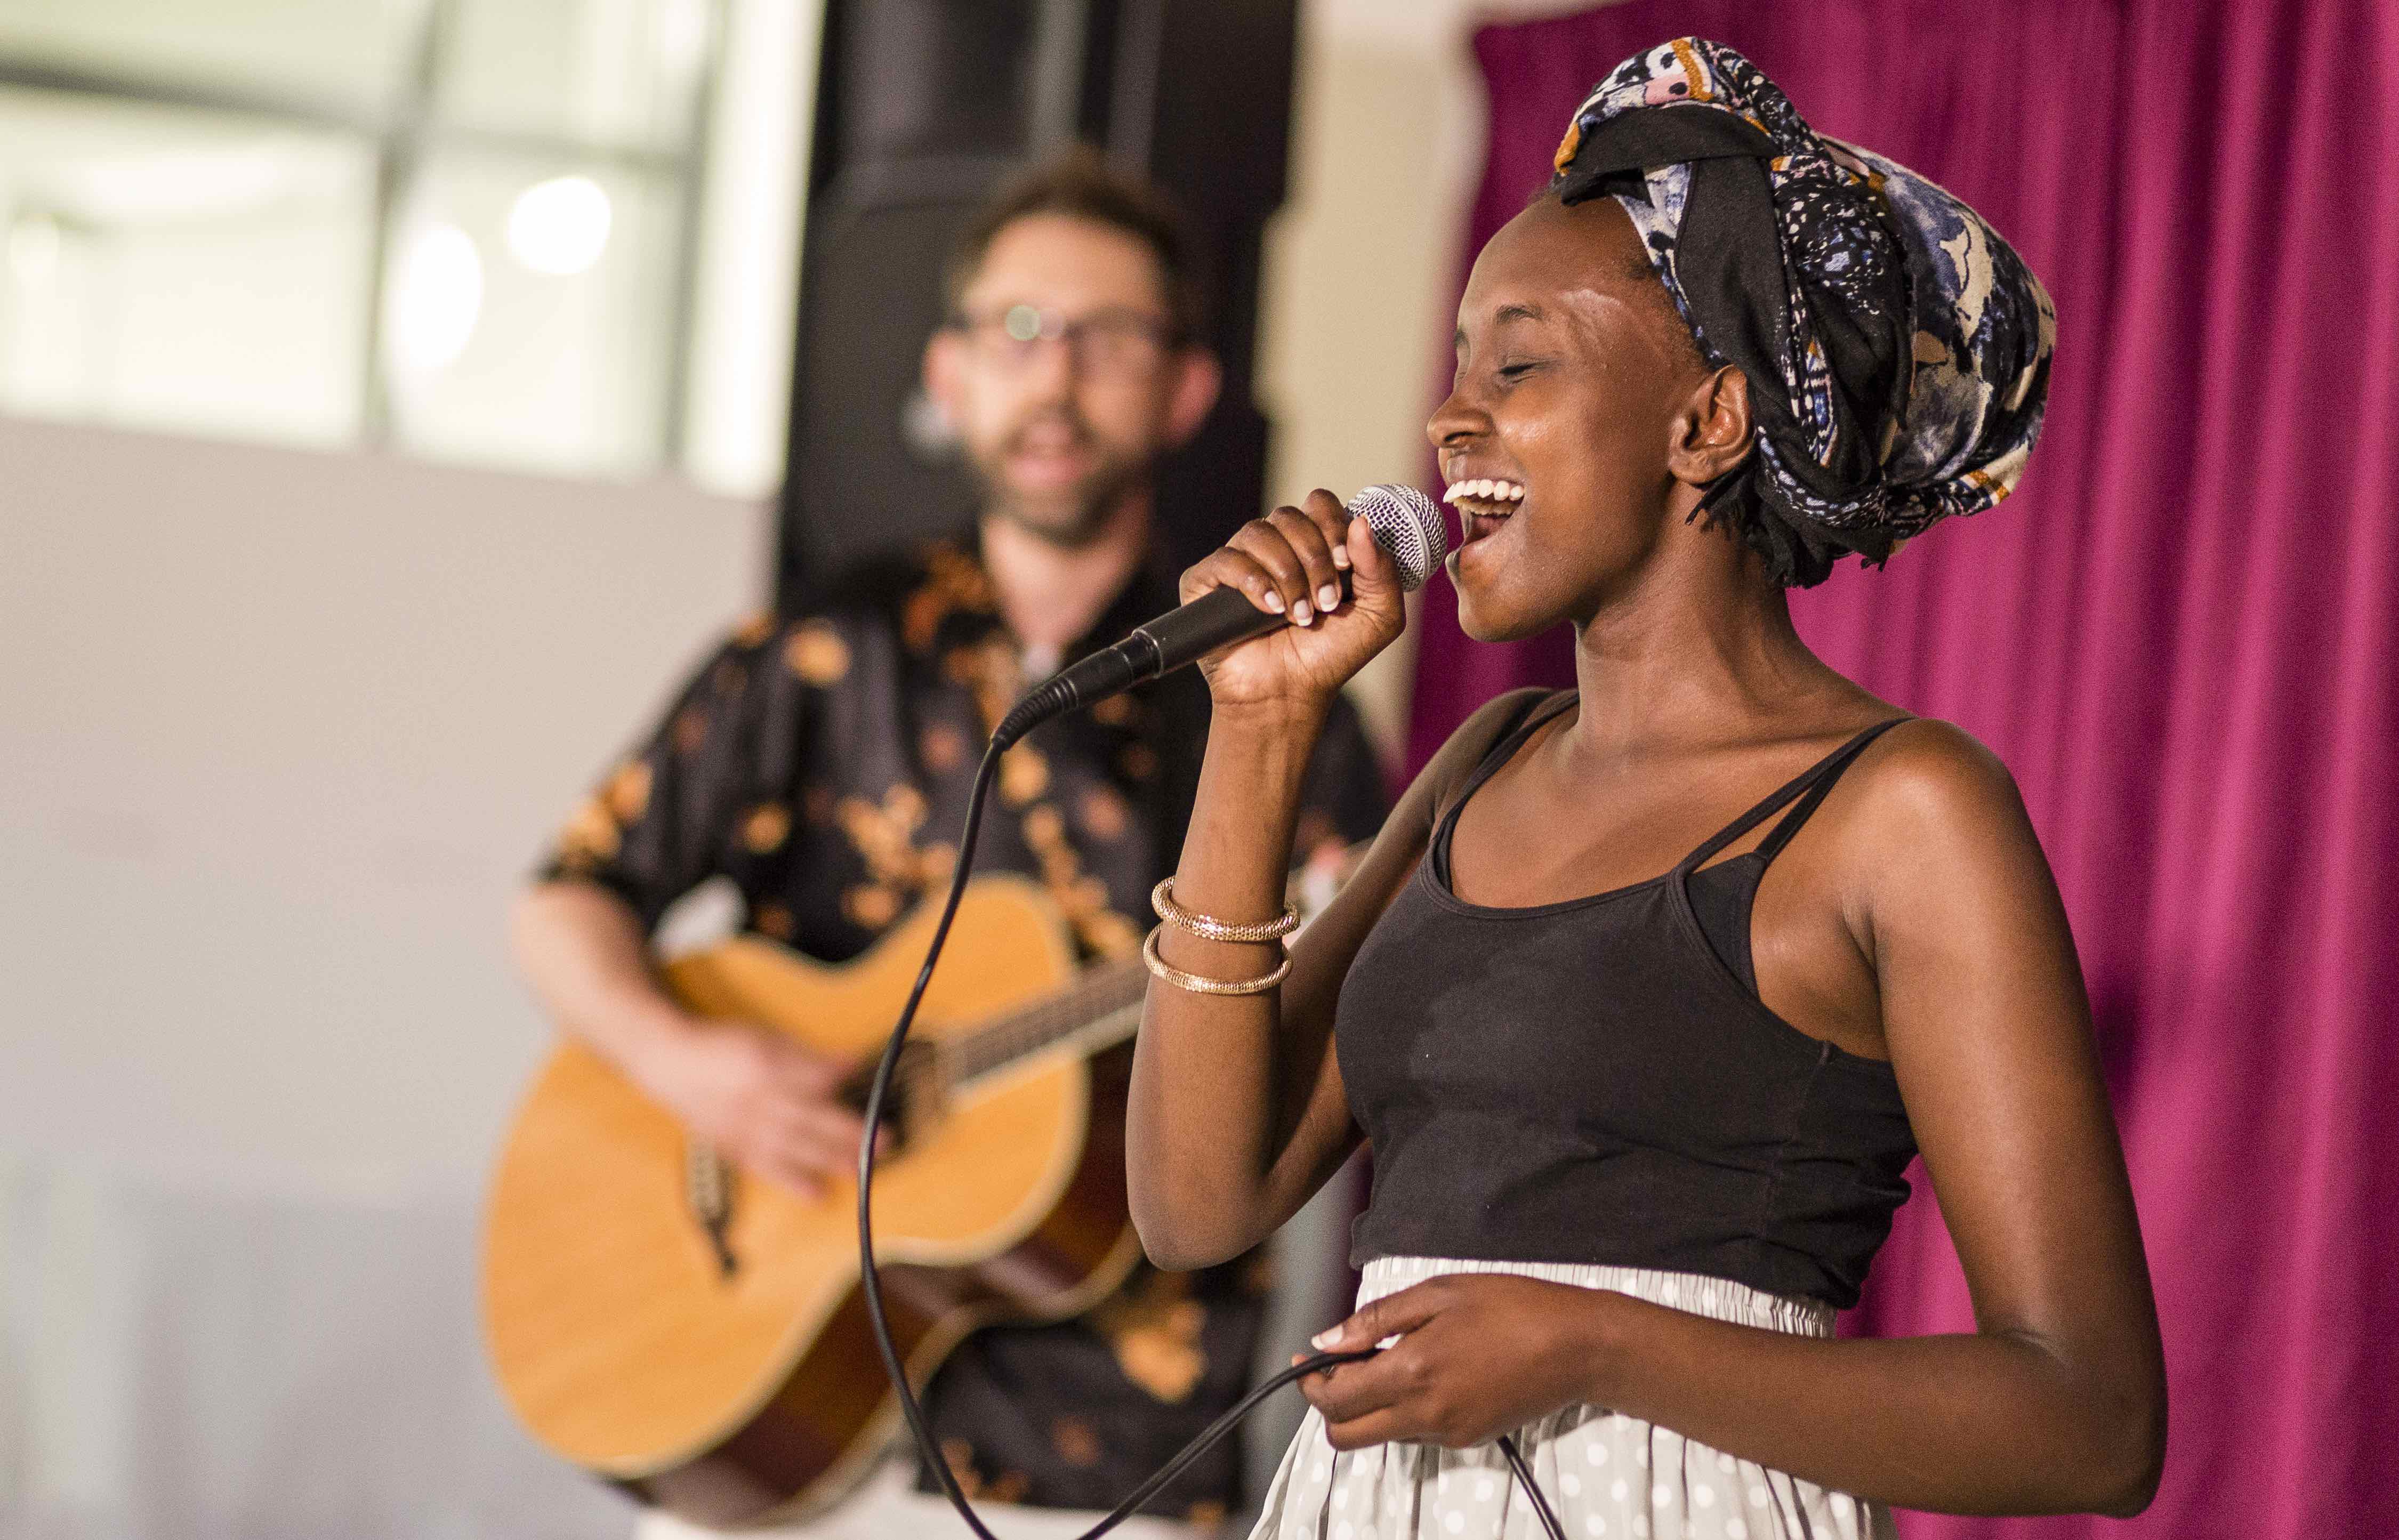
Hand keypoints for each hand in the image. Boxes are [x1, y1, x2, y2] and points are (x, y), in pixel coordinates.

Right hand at [640, 1019, 881, 1200]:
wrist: (669, 1063)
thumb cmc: (724, 1046)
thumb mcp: (765, 1038)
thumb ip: (807, 1056)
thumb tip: (850, 1066)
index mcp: (762, 1065)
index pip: (812, 1077)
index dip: (842, 1082)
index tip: (873, 1088)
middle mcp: (753, 1099)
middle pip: (808, 1118)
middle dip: (849, 1131)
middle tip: (885, 1142)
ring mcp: (741, 1126)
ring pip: (791, 1148)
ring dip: (828, 1161)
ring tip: (861, 1170)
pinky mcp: (732, 1147)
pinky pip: (765, 1168)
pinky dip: (792, 1183)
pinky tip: (818, 1195)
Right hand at [1179, 490, 1406, 714]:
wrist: (1288, 694)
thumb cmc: (1329, 656)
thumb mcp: (1378, 617)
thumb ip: (1381, 569)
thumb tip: (1362, 522)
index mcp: (1311, 545)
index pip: (1319, 504)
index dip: (1332, 525)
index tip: (1345, 564)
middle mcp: (1274, 547)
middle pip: (1289, 515)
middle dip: (1314, 558)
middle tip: (1326, 602)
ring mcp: (1238, 562)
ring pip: (1258, 532)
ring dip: (1287, 574)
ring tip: (1298, 615)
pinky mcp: (1206, 583)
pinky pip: (1226, 559)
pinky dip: (1252, 581)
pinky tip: (1270, 608)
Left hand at [1296, 1275, 1618, 1449]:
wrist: (1577, 1346)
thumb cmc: (1511, 1307)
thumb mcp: (1439, 1293)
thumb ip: (1376, 1319)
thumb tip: (1326, 1340)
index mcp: (1411, 1373)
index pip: (1334, 1400)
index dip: (1310, 1382)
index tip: (1307, 1359)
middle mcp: (1424, 1414)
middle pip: (1347, 1436)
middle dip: (1331, 1406)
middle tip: (1340, 1367)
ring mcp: (1448, 1433)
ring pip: (1381, 1435)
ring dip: (1369, 1406)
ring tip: (1391, 1358)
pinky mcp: (1468, 1439)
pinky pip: (1416, 1433)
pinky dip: (1404, 1410)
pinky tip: (1427, 1371)